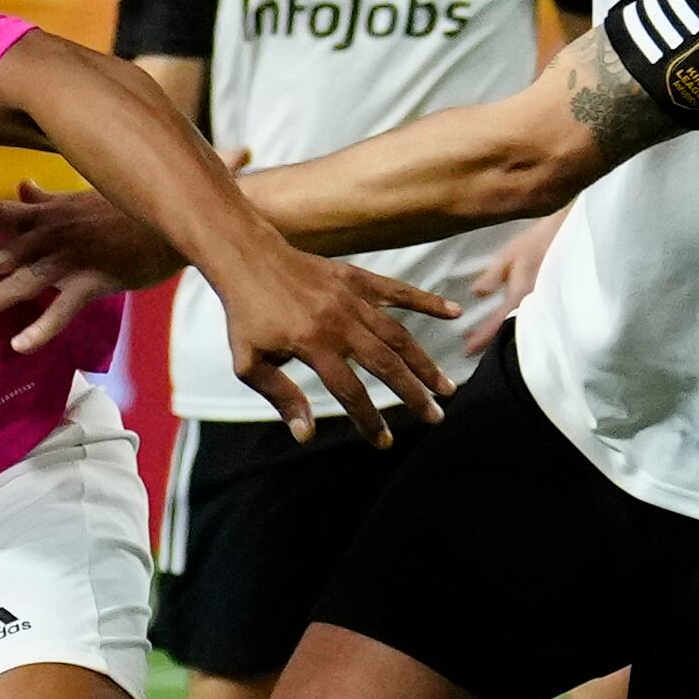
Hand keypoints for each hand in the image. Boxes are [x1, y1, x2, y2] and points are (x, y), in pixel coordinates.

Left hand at [0, 185, 182, 351]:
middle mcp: (53, 234)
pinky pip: (65, 307)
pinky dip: (42, 326)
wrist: (177, 219)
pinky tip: (19, 346)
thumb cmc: (129, 210)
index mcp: (47, 214)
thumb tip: (22, 186)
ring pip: (22, 280)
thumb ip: (46, 198)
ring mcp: (74, 258)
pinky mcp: (98, 281)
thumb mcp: (82, 198)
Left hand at [209, 245, 460, 443]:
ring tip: (445, 387)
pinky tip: (454, 312)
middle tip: (435, 418)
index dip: (368, 419)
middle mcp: (340, 322)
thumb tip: (306, 433)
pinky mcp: (357, 279)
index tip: (383, 441)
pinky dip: (427, 302)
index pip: (350, 391)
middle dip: (413, 394)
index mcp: (313, 345)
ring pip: (399, 334)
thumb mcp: (249, 362)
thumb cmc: (245, 315)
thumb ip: (280, 396)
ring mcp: (352, 299)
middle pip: (386, 365)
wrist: (247, 257)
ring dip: (424, 362)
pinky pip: (398, 292)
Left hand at [463, 213, 563, 339]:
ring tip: (493, 343)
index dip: (481, 337)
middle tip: (475, 351)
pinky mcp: (558, 306)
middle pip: (512, 334)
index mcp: (521, 296)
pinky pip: (539, 325)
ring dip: (509, 339)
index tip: (467, 350)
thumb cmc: (541, 241)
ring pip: (525, 331)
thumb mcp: (511, 254)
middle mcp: (536, 308)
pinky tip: (517, 330)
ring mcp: (549, 310)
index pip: (497, 322)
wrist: (575, 234)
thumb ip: (493, 276)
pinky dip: (525, 330)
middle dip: (494, 344)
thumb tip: (476, 294)